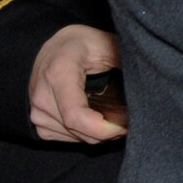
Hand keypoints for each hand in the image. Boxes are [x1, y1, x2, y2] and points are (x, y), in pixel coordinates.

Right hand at [29, 25, 127, 142]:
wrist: (53, 48)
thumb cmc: (82, 44)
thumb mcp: (106, 44)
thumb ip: (123, 63)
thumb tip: (145, 86)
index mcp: (58, 73)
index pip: (76, 115)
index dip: (103, 128)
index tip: (126, 124)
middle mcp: (42, 96)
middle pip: (78, 130)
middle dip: (108, 132)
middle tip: (131, 122)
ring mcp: (36, 112)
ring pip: (75, 138)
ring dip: (99, 135)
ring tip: (118, 120)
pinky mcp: (38, 123)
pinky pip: (66, 138)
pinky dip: (85, 134)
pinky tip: (98, 121)